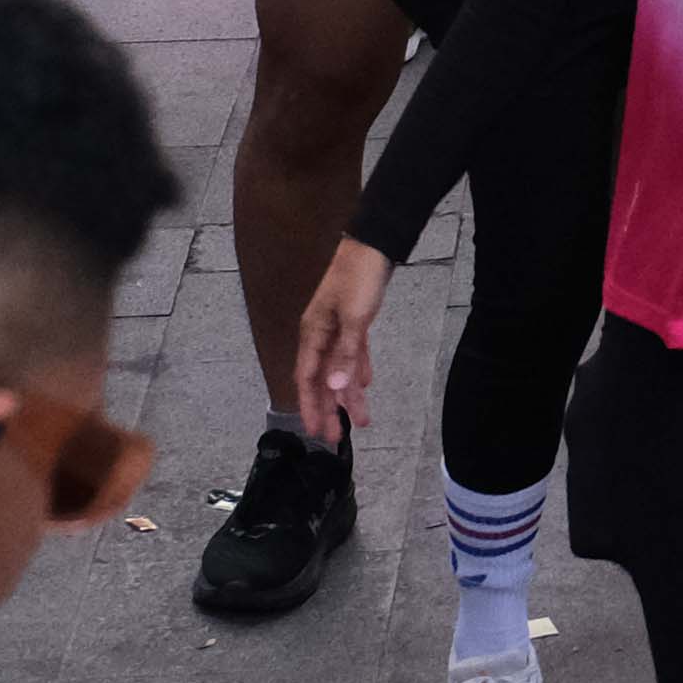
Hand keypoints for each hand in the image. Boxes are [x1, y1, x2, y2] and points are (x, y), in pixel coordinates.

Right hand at [293, 240, 393, 441]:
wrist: (375, 245)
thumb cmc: (359, 278)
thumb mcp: (354, 319)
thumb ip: (344, 355)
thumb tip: (333, 388)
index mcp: (313, 334)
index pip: (307, 379)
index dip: (310, 406)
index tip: (313, 431)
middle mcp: (320, 334)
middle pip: (322, 379)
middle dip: (328, 408)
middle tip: (335, 437)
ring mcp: (337, 327)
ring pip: (339, 368)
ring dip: (348, 394)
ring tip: (360, 419)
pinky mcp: (354, 320)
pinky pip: (352, 352)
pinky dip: (357, 368)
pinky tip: (364, 383)